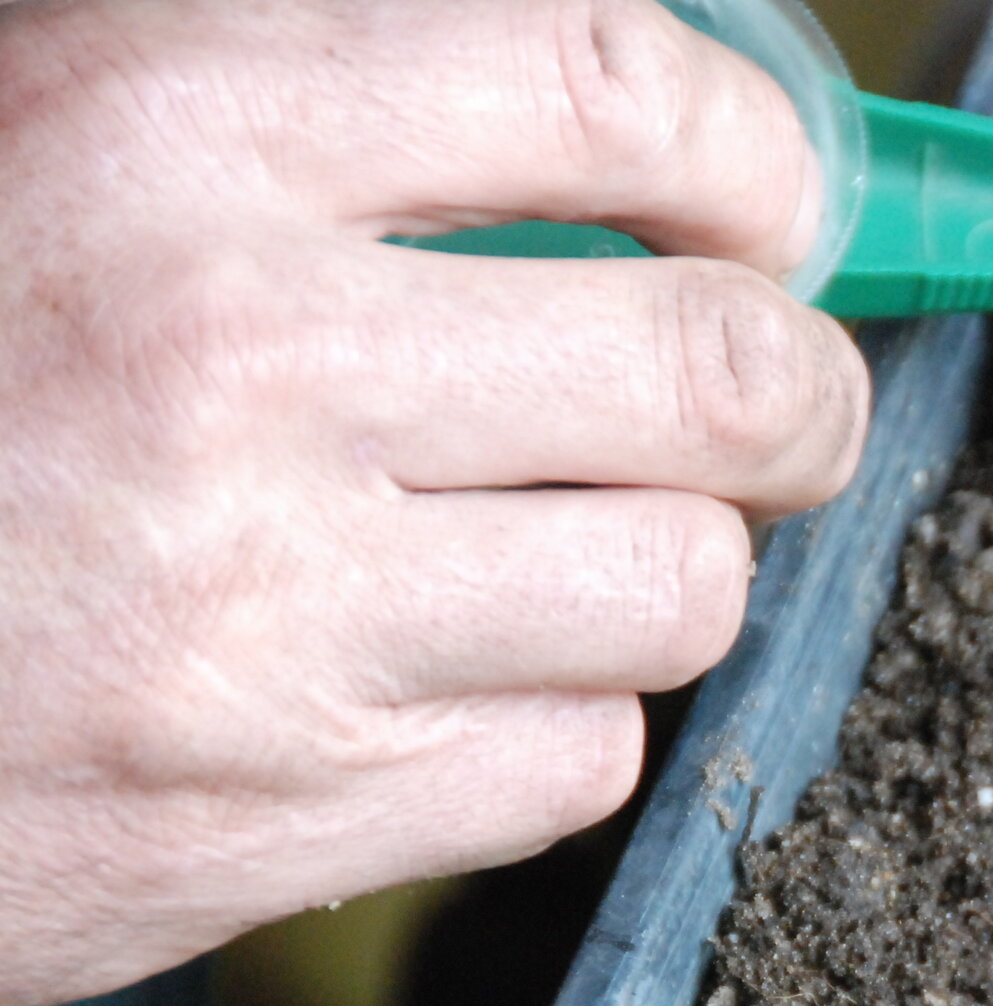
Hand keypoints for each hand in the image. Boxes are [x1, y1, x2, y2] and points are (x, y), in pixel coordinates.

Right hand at [0, 0, 870, 1005]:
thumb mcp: (40, 146)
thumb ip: (306, 127)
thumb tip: (605, 138)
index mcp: (166, 128)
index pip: (612, 90)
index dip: (755, 162)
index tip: (770, 212)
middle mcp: (243, 359)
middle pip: (723, 370)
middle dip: (799, 400)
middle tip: (779, 412)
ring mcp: (279, 607)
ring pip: (681, 584)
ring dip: (664, 569)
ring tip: (567, 552)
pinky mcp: (296, 809)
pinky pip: (579, 756)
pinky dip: (553, 721)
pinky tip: (446, 679)